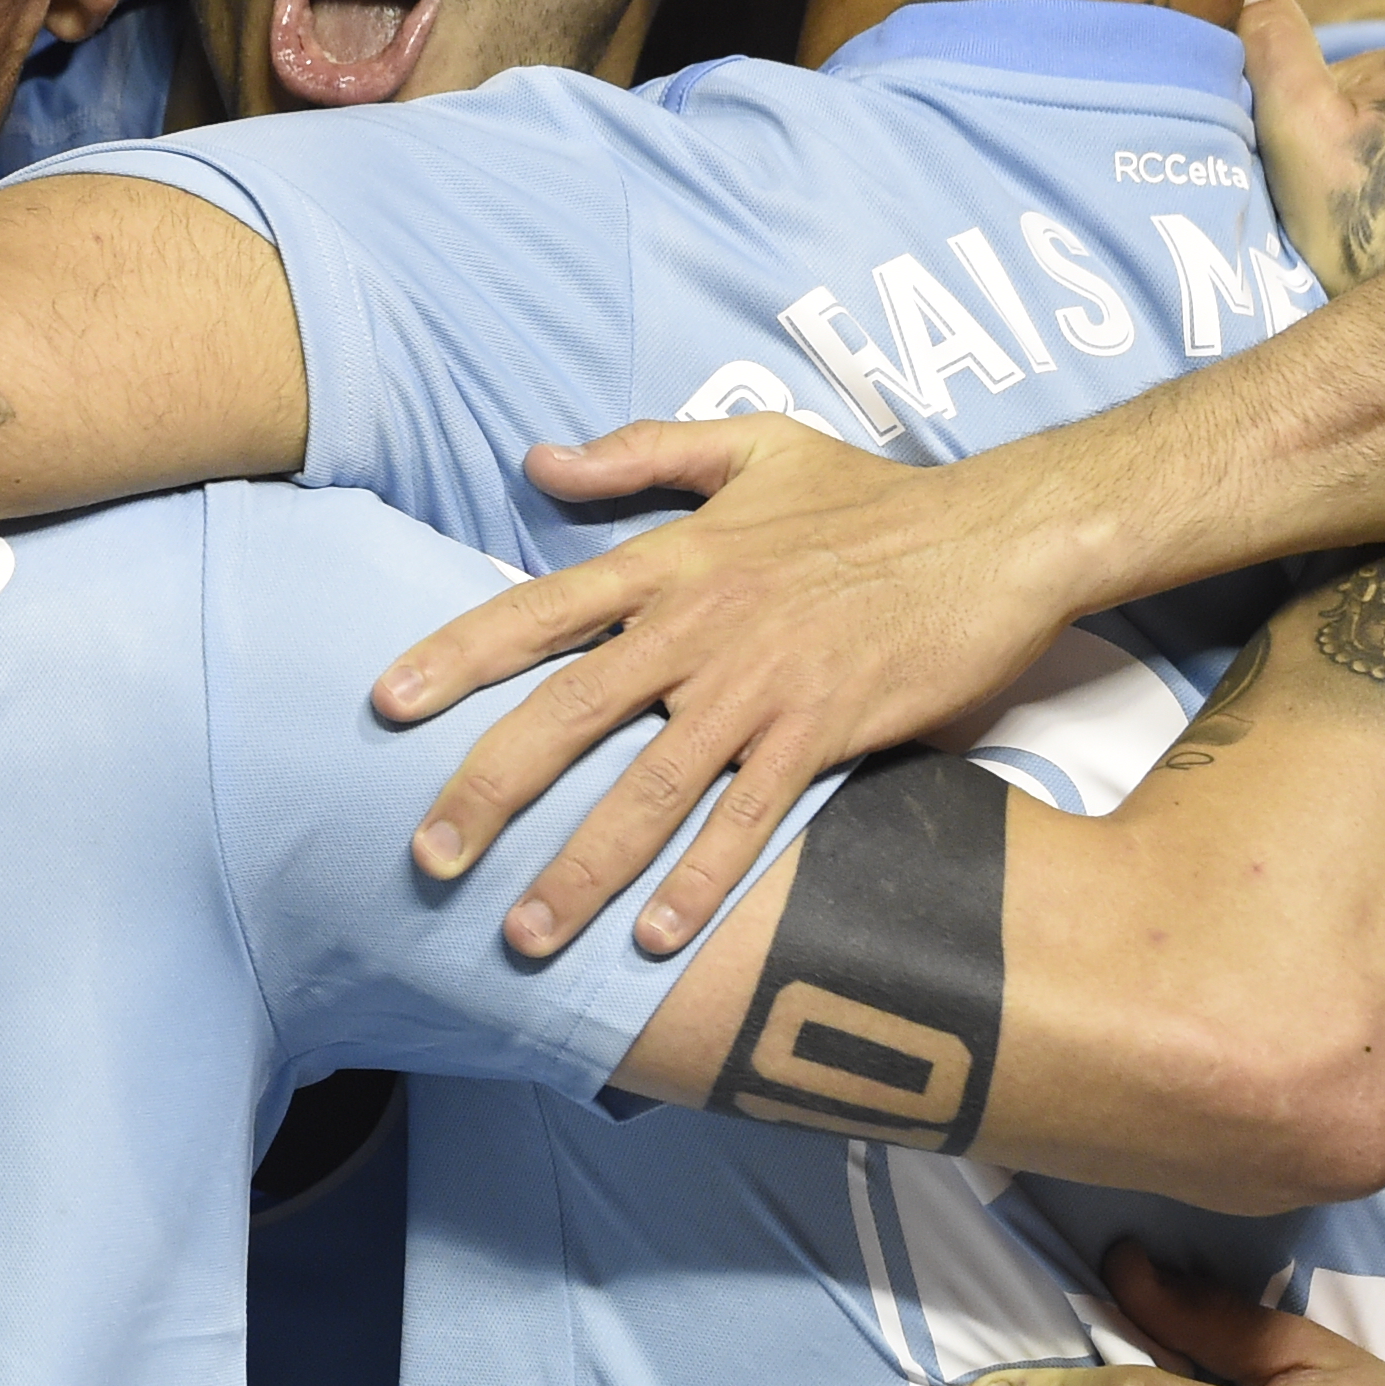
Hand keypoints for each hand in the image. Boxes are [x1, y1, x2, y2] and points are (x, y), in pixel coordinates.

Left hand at [374, 413, 1100, 955]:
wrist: (998, 534)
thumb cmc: (874, 494)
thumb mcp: (754, 445)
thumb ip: (640, 453)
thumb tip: (536, 460)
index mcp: (674, 559)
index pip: (540, 609)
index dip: (458, 655)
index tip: (386, 703)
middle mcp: (700, 627)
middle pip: (569, 715)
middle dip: (490, 793)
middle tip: (427, 860)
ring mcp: (762, 686)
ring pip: (648, 789)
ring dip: (581, 868)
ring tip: (523, 933)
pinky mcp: (826, 734)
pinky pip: (747, 821)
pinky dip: (697, 882)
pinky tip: (652, 940)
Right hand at [1240, 0, 1384, 293]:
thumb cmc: (1363, 221)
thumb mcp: (1296, 126)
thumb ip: (1274, 45)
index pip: (1329, 73)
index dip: (1297, 117)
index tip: (1291, 164)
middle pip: (1370, 106)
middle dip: (1341, 142)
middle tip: (1320, 202)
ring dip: (1381, 170)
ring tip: (1359, 222)